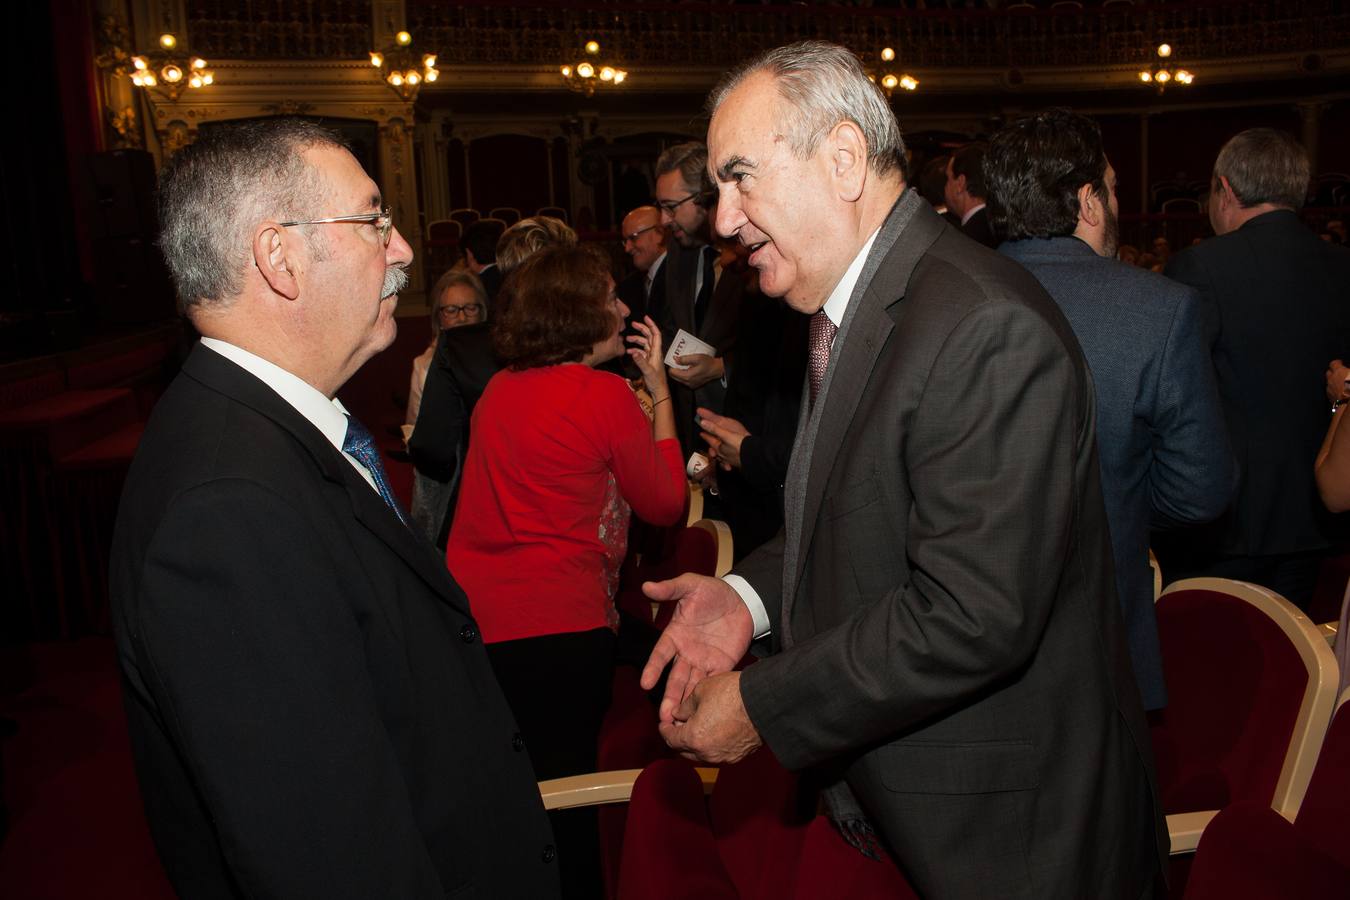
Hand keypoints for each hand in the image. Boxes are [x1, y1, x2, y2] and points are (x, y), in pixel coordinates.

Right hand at [627, 317, 667, 396]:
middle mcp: (655, 352)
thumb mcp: (647, 371)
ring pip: (644, 344)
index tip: (645, 317)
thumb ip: (640, 361)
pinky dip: (635, 350)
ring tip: (627, 338)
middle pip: (649, 336)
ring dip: (637, 340)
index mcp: (657, 352)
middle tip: (633, 324)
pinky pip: (641, 352)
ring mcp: (651, 357)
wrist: (659, 390)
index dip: (651, 325)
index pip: (655, 334)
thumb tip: (633, 352)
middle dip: (642, 329)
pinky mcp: (648, 361)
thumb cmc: (656, 381)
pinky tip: (629, 352)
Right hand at [640, 574, 753, 722]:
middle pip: (675, 678)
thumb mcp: (690, 585)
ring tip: (678, 723)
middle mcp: (686, 652)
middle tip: (664, 717)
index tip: (645, 684)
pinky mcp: (721, 666)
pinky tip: (703, 712)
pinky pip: (713, 682)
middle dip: (669, 697)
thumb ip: (670, 588)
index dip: (653, 669)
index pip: (660, 656)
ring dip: (684, 703)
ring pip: (691, 685)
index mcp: (675, 635)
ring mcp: (703, 661)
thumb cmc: (712, 591)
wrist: (742, 600)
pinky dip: (707, 696)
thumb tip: (646, 586)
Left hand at [658, 672, 761, 764]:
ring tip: (697, 727)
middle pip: (683, 751)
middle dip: (678, 738)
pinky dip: (711, 745)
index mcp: (693, 737)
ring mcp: (723, 757)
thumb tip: (678, 714)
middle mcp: (706, 753)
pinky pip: (717, 754)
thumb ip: (685, 706)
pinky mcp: (737, 756)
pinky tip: (714, 731)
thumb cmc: (732, 693)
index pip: (670, 739)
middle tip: (678, 725)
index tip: (664, 722)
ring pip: (700, 754)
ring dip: (695, 743)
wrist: (765, 702)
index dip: (664, 729)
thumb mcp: (701, 690)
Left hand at [669, 354, 724, 388]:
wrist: (716, 370)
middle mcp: (687, 382)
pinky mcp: (693, 385)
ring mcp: (690, 385)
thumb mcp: (697, 357)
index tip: (674, 360)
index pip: (672, 372)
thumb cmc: (708, 363)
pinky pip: (684, 380)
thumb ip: (685, 359)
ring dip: (679, 372)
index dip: (671, 365)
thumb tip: (675, 359)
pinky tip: (688, 369)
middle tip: (677, 362)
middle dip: (674, 369)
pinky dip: (683, 375)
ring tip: (683, 365)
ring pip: (678, 379)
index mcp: (687, 376)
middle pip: (674, 376)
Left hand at [697, 408, 749, 470]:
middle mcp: (722, 455)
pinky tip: (728, 466)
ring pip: (721, 457)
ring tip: (717, 454)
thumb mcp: (726, 435)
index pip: (709, 440)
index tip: (702, 433)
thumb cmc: (740, 446)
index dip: (705, 435)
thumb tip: (703, 423)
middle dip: (711, 447)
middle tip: (709, 444)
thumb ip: (714, 429)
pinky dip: (727, 464)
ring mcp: (730, 460)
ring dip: (719, 455)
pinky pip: (729, 463)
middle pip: (715, 449)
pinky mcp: (737, 463)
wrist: (753, 457)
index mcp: (718, 447)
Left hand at [1326, 359, 1349, 404]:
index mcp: (1339, 371)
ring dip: (1333, 381)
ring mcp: (1329, 389)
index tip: (1340, 363)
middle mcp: (1331, 379)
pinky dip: (1333, 390)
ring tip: (1340, 383)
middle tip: (1339, 373)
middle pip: (1328, 373)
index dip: (1337, 363)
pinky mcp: (1330, 398)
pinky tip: (1339, 392)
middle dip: (1333, 372)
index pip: (1334, 363)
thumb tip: (1349, 370)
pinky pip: (1330, 391)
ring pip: (1328, 383)